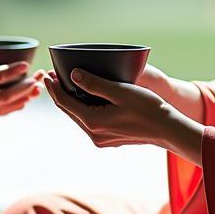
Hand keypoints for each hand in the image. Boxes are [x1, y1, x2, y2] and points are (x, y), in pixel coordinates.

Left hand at [44, 69, 202, 163]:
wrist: (167, 130)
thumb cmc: (147, 108)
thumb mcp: (120, 91)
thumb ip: (95, 84)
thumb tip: (73, 75)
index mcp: (93, 122)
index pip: (64, 102)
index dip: (54, 87)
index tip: (47, 73)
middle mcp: (93, 134)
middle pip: (69, 111)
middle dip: (59, 93)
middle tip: (51, 76)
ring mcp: (101, 139)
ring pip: (78, 117)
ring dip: (70, 101)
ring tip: (65, 85)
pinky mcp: (109, 140)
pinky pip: (89, 122)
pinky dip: (82, 108)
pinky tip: (84, 98)